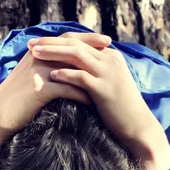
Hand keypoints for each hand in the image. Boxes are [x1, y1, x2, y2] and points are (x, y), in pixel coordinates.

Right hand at [0, 31, 111, 166]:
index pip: (65, 39)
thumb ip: (44, 68)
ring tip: (107, 77)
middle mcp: (37, 57)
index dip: (86, 38)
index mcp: (36, 52)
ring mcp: (38, 72)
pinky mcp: (39, 89)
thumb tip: (63, 68)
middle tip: (111, 48)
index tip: (104, 40)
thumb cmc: (15, 101)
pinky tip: (93, 101)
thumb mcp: (29, 78)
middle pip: (71, 47)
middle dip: (92, 47)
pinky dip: (81, 94)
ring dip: (90, 73)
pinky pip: (67, 88)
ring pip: (71, 68)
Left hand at [28, 34, 169, 169]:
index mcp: (110, 57)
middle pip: (76, 44)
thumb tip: (74, 76)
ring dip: (53, 52)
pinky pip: (81, 77)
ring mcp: (108, 73)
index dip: (58, 40)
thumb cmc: (121, 112)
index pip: (81, 42)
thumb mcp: (108, 88)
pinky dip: (65, 74)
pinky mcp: (105, 89)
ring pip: (76, 55)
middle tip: (30, 43)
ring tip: (35, 54)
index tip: (39, 42)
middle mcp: (110, 60)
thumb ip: (95, 77)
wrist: (138, 128)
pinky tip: (51, 75)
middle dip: (51, 42)